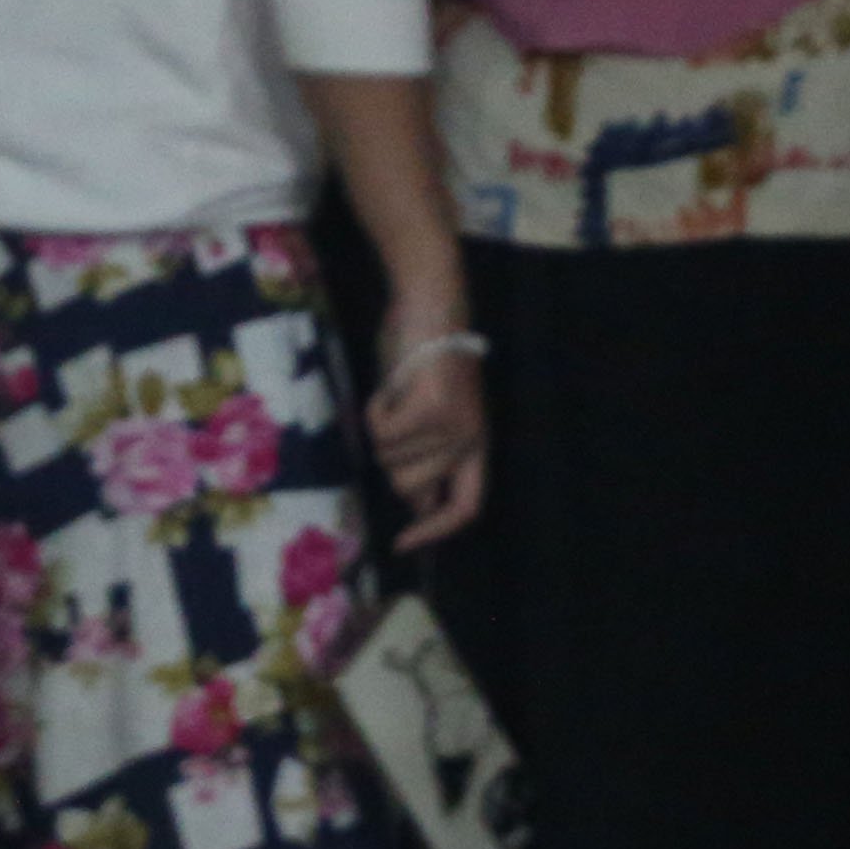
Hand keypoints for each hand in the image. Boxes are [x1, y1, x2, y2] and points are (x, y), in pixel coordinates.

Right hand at [367, 293, 487, 551]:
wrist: (432, 304)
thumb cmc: (424, 355)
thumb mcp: (430, 414)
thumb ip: (426, 455)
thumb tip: (413, 502)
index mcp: (476, 444)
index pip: (465, 507)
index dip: (434, 531)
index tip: (402, 544)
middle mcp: (469, 440)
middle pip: (411, 486)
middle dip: (389, 461)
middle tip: (391, 423)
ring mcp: (453, 427)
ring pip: (390, 458)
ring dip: (380, 429)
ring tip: (395, 394)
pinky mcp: (431, 409)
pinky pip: (382, 433)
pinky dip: (373, 411)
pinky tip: (388, 387)